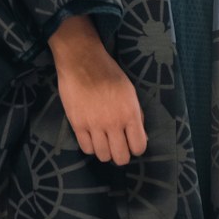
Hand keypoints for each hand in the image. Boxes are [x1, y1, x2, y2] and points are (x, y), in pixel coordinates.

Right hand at [48, 15, 146, 165]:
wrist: (81, 61)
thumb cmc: (109, 73)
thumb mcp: (130, 92)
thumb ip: (136, 115)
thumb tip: (141, 137)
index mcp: (130, 113)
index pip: (139, 147)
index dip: (136, 148)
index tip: (131, 143)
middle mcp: (114, 122)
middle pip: (121, 157)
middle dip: (121, 155)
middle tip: (118, 146)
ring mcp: (94, 125)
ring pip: (103, 156)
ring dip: (105, 152)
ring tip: (104, 141)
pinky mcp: (77, 124)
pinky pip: (86, 148)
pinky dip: (91, 146)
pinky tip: (92, 137)